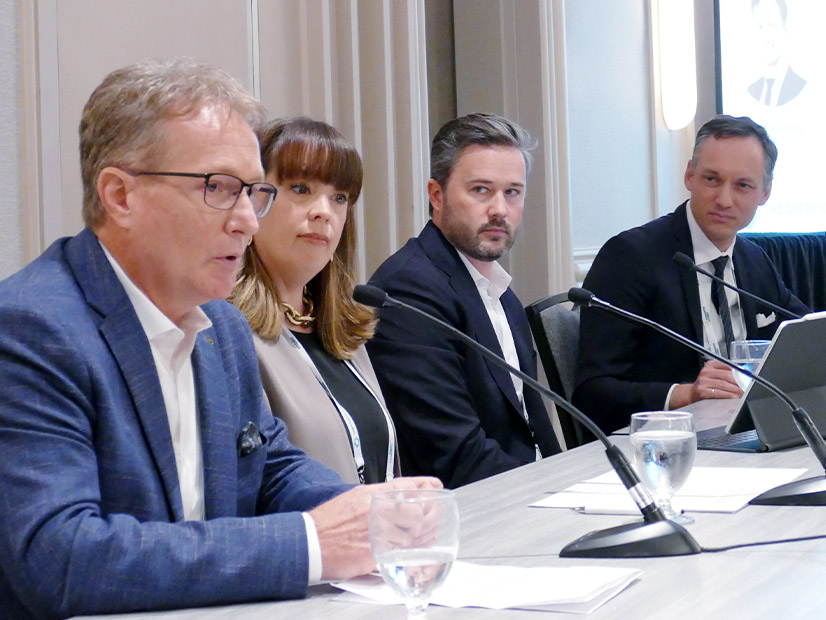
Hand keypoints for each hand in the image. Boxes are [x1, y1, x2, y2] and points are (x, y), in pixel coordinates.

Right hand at [309, 476, 441, 579]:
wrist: (310, 543)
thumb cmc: (329, 522)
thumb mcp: (354, 498)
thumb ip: (378, 496)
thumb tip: (400, 495)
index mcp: (373, 494)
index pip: (408, 486)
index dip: (426, 488)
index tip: (435, 489)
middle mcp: (378, 510)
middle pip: (418, 512)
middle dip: (424, 520)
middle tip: (422, 524)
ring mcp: (379, 532)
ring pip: (412, 536)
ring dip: (413, 540)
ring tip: (404, 541)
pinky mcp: (377, 553)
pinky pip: (401, 553)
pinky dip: (403, 554)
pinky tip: (398, 552)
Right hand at [669, 359, 742, 408]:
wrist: (692, 392)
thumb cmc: (706, 383)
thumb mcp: (714, 374)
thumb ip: (726, 372)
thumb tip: (743, 374)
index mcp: (710, 365)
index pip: (727, 366)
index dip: (738, 371)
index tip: (746, 376)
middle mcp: (706, 372)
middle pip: (726, 375)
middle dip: (739, 382)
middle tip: (746, 385)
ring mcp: (703, 381)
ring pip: (724, 385)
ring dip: (735, 389)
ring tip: (742, 392)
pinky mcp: (703, 391)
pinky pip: (719, 393)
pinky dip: (728, 395)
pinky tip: (734, 396)